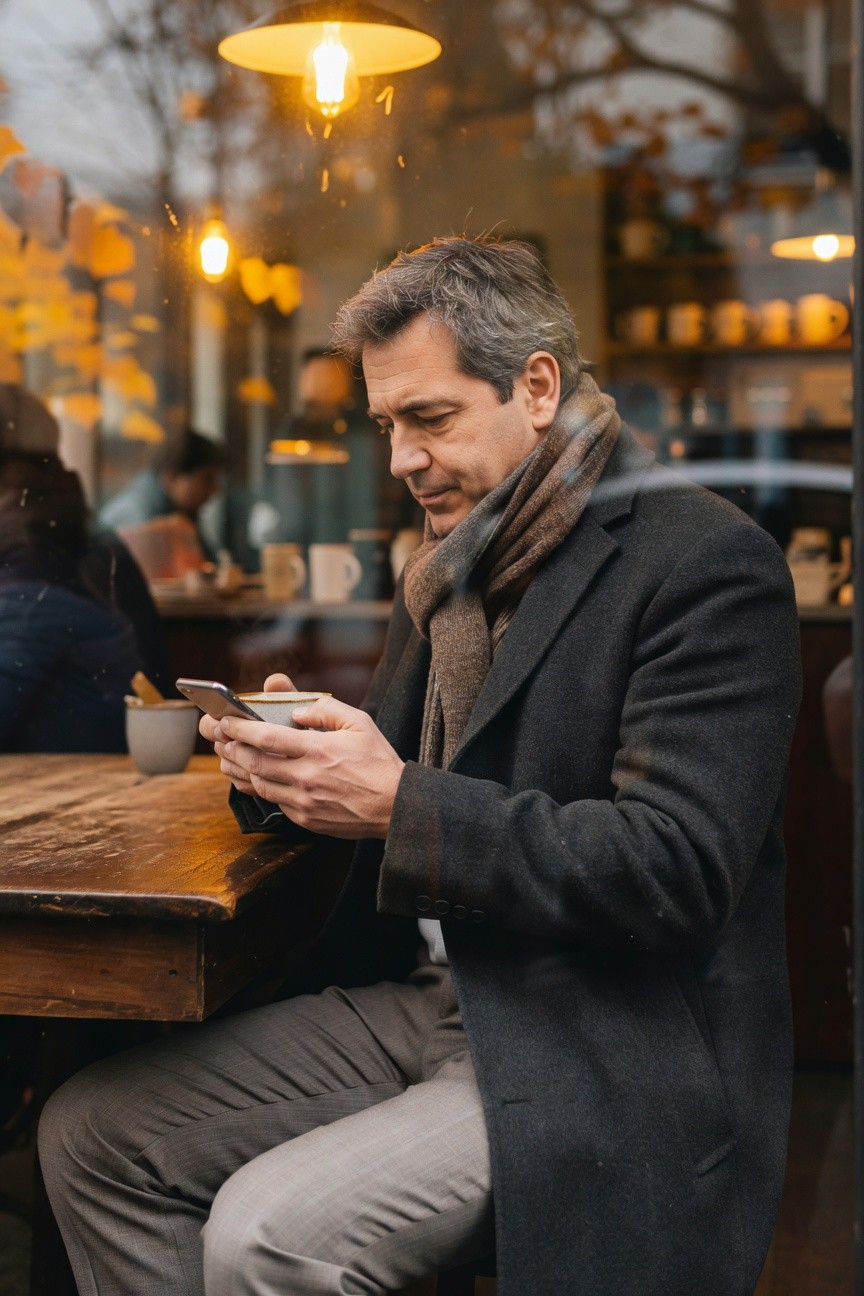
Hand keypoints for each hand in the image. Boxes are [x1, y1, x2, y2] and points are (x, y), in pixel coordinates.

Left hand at [213, 695, 404, 838]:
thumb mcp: (359, 724)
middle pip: (254, 763)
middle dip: (231, 748)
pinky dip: (257, 788)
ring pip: (258, 785)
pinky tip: (251, 778)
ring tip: (228, 757)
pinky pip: (273, 802)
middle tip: (220, 738)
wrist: (394, 806)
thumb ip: (326, 710)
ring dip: (238, 770)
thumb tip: (296, 712)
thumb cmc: (378, 762)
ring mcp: (304, 801)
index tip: (226, 721)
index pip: (267, 738)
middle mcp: (307, 777)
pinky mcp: (305, 819)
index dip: (240, 729)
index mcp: (318, 750)